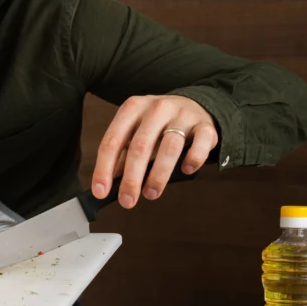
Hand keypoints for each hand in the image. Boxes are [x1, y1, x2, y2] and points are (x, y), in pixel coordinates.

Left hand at [91, 95, 217, 208]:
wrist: (194, 104)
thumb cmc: (157, 123)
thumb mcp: (135, 131)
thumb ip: (120, 154)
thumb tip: (105, 184)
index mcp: (133, 108)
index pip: (113, 140)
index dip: (104, 168)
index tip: (100, 191)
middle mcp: (156, 108)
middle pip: (140, 146)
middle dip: (132, 178)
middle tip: (127, 201)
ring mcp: (182, 114)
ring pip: (170, 146)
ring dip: (159, 175)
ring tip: (151, 194)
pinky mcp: (206, 124)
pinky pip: (201, 143)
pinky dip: (193, 159)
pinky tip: (186, 170)